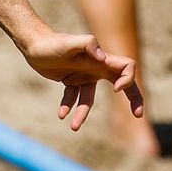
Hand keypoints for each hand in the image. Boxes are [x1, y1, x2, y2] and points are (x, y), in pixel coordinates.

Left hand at [21, 32, 143, 130]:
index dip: (128, 79)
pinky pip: (73, 98)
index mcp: (100, 59)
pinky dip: (68, 106)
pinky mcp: (70, 81)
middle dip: (134, 99)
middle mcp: (95, 67)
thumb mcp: (70, 42)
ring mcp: (83, 75)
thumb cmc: (52, 43)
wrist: (33, 44)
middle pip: (122, 83)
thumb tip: (103, 58)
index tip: (117, 89)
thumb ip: (88, 45)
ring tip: (74, 127)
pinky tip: (61, 115)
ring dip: (83, 114)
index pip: (126, 67)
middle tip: (139, 115)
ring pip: (90, 99)